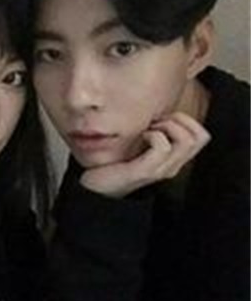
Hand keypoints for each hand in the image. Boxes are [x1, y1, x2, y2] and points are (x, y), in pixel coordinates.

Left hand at [79, 112, 210, 197]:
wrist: (97, 188)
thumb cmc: (114, 165)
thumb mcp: (137, 147)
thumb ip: (150, 134)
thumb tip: (156, 112)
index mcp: (172, 160)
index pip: (201, 136)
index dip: (186, 120)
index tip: (162, 119)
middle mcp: (172, 166)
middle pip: (200, 137)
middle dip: (181, 120)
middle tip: (158, 122)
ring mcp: (161, 170)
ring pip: (187, 140)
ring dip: (168, 126)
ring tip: (150, 128)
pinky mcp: (146, 171)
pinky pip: (163, 146)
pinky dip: (154, 134)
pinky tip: (142, 135)